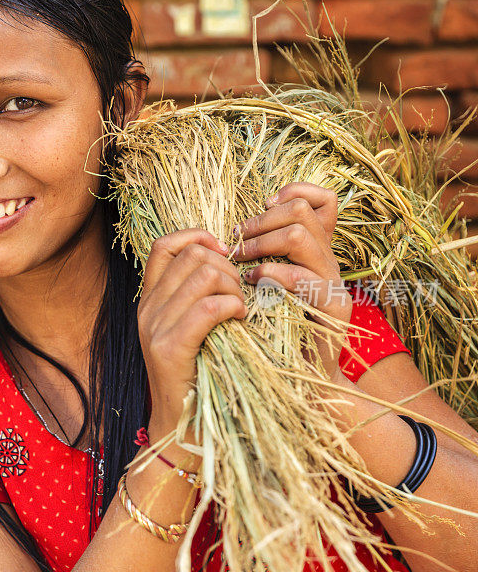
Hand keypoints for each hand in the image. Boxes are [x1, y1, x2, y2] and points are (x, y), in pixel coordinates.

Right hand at [138, 229, 246, 443]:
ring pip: (205, 276)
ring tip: (241, 310)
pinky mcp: (169, 348)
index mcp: (150, 299)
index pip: (165, 244)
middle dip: (228, 269)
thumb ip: (197, 297)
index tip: (224, 254)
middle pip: (193, 256)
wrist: (179, 426)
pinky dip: (233, 307)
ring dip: (235, 288)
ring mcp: (154, 327)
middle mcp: (147, 308)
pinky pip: (208, 307)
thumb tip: (226, 261)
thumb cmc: (197, 375)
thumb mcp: (190, 329)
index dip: (198, 237)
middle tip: (240, 295)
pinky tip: (239, 320)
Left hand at [228, 182, 351, 380]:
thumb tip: (235, 232)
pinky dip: (272, 275)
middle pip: (301, 212)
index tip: (263, 206)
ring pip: (299, 236)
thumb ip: (261, 258)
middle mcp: (328, 261)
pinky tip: (253, 284)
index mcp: (316, 251)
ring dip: (261, 244)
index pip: (323, 201)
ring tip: (241, 263)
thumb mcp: (267, 287)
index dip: (295, 192)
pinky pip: (303, 277)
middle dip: (261, 222)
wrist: (302, 379)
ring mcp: (334, 282)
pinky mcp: (334, 308)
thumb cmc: (274, 332)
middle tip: (237, 240)